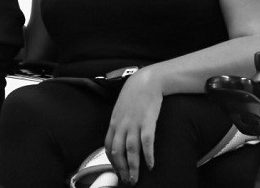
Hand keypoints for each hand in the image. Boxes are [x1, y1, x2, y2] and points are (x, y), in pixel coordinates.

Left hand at [104, 69, 162, 185]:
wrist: (146, 81)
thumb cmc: (134, 96)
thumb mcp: (121, 110)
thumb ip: (119, 124)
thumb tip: (120, 139)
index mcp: (114, 122)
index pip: (108, 146)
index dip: (112, 162)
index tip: (117, 171)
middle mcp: (122, 124)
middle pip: (118, 151)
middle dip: (121, 169)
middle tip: (127, 181)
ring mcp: (134, 123)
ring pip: (131, 150)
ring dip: (133, 167)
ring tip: (135, 179)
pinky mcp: (147, 121)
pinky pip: (147, 142)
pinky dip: (148, 155)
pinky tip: (150, 165)